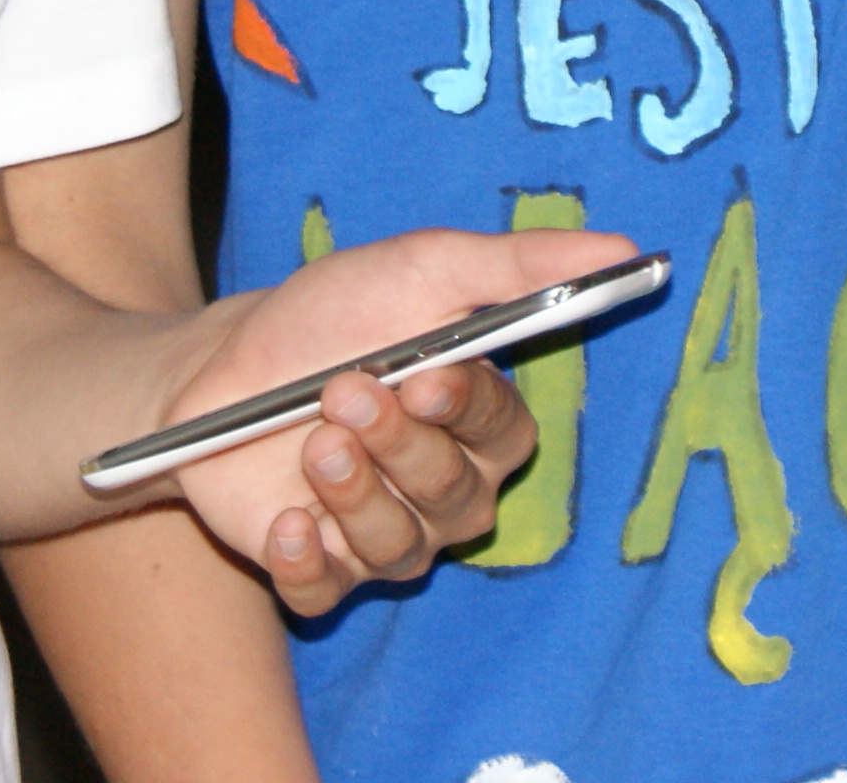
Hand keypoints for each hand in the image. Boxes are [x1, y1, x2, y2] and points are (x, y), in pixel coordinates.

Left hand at [158, 226, 632, 613]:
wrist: (220, 364)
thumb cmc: (333, 315)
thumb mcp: (424, 268)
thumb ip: (523, 264)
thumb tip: (626, 252)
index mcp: (477, 422)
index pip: (506, 434)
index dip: (469, 411)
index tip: (428, 376)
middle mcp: (441, 491)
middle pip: (457, 499)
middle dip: (401, 448)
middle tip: (343, 394)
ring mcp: (379, 538)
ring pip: (401, 550)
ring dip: (355, 496)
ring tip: (314, 442)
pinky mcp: (317, 571)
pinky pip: (327, 595)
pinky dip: (306, 564)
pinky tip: (286, 521)